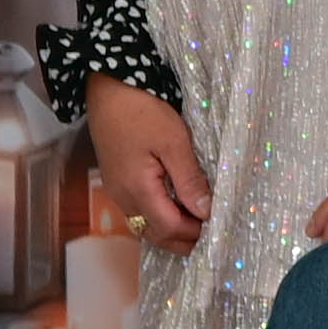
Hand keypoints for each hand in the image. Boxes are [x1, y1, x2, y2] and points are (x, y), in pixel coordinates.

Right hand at [86, 76, 210, 255]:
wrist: (107, 88)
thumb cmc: (142, 110)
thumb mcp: (174, 142)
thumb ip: (189, 180)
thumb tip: (206, 212)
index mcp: (137, 190)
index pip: (168, 228)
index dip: (194, 233)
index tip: (220, 228)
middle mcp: (123, 198)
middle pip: (155, 234)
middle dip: (184, 239)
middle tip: (213, 234)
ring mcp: (117, 190)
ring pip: (146, 225)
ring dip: (173, 229)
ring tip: (201, 222)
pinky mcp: (118, 181)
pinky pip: (140, 211)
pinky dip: (161, 216)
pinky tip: (180, 207)